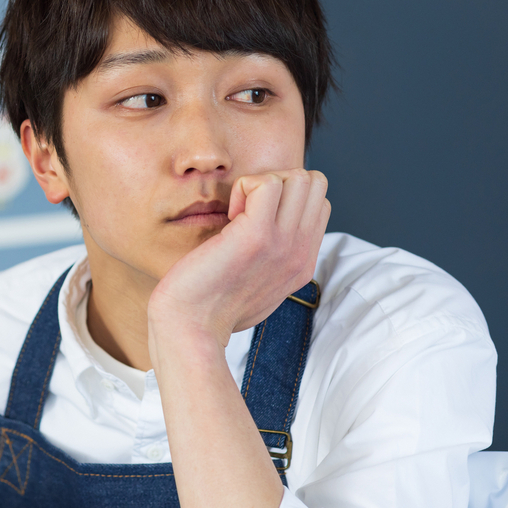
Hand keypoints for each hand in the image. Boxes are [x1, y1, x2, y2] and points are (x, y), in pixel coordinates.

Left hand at [148, 169, 330, 346]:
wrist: (190, 329)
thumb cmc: (209, 309)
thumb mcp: (257, 286)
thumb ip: (273, 260)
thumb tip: (267, 234)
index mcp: (302, 264)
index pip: (318, 204)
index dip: (284, 199)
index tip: (252, 223)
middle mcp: (299, 253)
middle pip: (314, 184)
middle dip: (278, 183)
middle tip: (245, 212)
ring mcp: (283, 244)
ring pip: (299, 177)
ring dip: (261, 184)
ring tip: (237, 214)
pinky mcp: (256, 236)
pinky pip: (267, 183)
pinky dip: (244, 187)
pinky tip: (228, 216)